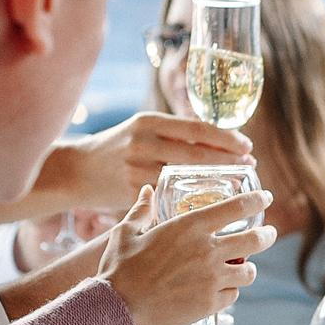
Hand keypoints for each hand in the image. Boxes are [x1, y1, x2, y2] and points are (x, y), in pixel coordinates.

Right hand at [56, 113, 252, 211]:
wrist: (75, 170)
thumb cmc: (117, 149)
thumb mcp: (142, 130)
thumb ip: (174, 133)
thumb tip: (220, 138)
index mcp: (148, 122)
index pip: (196, 127)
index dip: (226, 138)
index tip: (247, 146)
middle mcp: (142, 142)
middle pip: (196, 152)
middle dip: (228, 160)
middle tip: (250, 166)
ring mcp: (136, 168)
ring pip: (186, 176)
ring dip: (216, 180)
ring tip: (238, 183)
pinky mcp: (131, 192)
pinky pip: (169, 195)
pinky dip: (192, 199)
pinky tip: (209, 202)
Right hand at [99, 186, 276, 324]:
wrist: (115, 307)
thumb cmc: (119, 268)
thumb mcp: (126, 232)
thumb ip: (141, 210)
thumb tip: (147, 191)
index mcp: (190, 227)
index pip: (237, 207)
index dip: (257, 201)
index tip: (266, 198)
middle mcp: (207, 250)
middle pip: (256, 240)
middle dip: (267, 236)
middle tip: (267, 234)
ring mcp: (212, 278)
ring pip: (249, 271)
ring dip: (246, 268)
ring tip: (240, 268)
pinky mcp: (210, 303)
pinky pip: (233, 295)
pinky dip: (228, 292)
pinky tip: (218, 290)